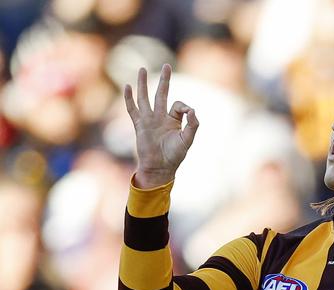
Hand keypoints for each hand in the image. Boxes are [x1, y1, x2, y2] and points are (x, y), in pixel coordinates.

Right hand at [124, 64, 198, 187]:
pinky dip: (129, 98)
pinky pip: (133, 109)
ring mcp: (149, 120)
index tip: (189, 114)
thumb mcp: (188, 139)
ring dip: (144, 84)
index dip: (184, 107)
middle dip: (164, 80)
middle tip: (167, 65)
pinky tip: (127, 86)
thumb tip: (193, 110)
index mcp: (173, 120)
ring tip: (141, 69)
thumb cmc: (175, 155)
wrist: (160, 168)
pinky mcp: (139, 125)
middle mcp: (160, 117)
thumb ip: (193, 124)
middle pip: (162, 94)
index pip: (178, 105)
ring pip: (145, 98)